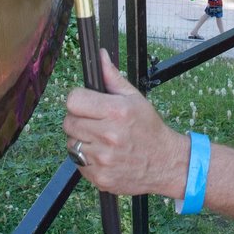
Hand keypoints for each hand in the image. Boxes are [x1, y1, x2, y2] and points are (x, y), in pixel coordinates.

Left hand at [64, 49, 188, 197]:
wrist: (165, 164)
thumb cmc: (149, 130)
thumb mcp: (135, 98)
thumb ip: (112, 77)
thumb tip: (100, 57)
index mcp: (116, 112)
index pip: (73, 100)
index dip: (78, 100)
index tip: (86, 103)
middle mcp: (108, 135)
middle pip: (68, 122)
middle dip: (79, 120)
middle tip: (96, 123)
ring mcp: (103, 159)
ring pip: (71, 144)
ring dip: (81, 141)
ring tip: (100, 140)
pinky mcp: (100, 177)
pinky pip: (78, 163)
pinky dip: (86, 159)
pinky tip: (103, 154)